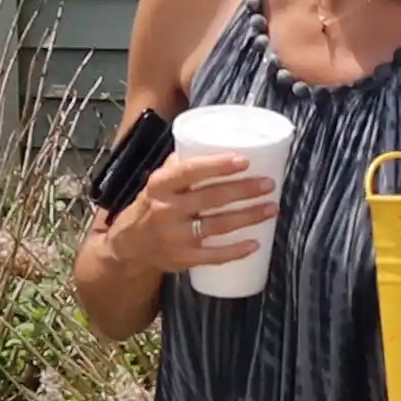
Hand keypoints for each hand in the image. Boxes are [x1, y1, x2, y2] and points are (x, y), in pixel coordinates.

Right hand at [96, 147, 278, 299]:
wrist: (128, 247)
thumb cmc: (150, 206)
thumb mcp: (156, 183)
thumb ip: (180, 165)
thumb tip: (210, 142)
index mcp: (160, 185)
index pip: (190, 171)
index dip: (218, 165)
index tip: (244, 160)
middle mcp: (166, 210)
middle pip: (211, 198)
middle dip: (244, 190)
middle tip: (269, 184)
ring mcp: (175, 237)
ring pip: (218, 225)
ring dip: (248, 217)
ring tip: (271, 208)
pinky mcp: (182, 259)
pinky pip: (213, 256)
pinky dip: (236, 251)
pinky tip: (255, 243)